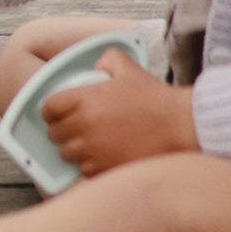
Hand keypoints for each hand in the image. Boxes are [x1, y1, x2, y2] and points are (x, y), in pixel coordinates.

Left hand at [40, 51, 198, 176]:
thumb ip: (108, 60)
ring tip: (83, 147)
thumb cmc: (156, 98)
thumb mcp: (129, 69)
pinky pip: (85, 171)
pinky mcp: (107, 168)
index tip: (55, 113)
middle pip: (54, 133)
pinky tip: (98, 159)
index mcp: (83, 99)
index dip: (50, 110)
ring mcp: (94, 149)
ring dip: (72, 151)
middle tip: (70, 130)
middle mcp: (83, 125)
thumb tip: (96, 65)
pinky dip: (88, 167)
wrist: (181, 126)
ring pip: (67, 155)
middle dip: (60, 131)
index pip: (48, 107)